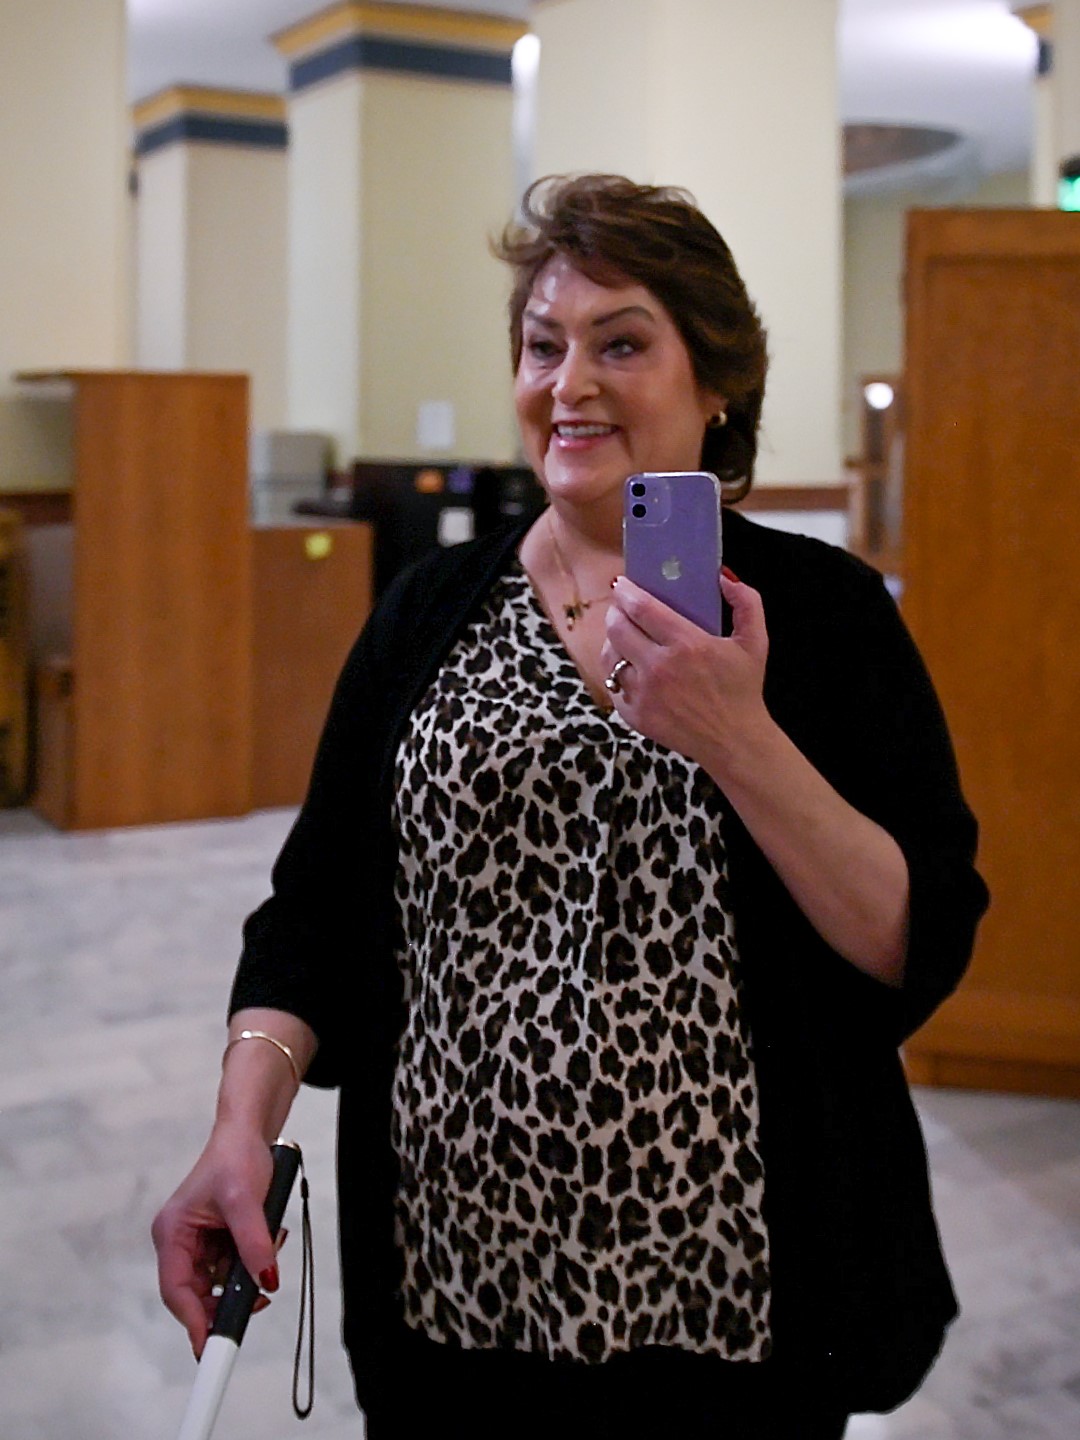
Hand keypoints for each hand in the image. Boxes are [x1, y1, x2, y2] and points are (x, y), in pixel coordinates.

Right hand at [151, 1123, 278, 1357]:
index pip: (176, 1290)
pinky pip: (233, 1265)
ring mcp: (198, 1242)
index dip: (193, 1321)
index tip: (211, 1347)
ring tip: (270, 1248)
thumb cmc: (236, 1157)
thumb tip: (265, 1281)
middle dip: (228, 1298)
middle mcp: (180, 1241)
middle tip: (260, 1298)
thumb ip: (253, 1241)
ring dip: (245, 1275)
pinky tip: (270, 1238)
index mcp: (172, 1232)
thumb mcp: (246, 1200)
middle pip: (197, 1292)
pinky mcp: (217, 1239)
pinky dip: (252, 1260)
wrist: (249, 1132)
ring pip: (218, 1281)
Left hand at [601, 570, 771, 774]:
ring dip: (612, 640)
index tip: (621, 584)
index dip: (626, 591)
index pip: (642, 608)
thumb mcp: (755, 642)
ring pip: (610, 655)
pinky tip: (626, 665)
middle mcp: (659, 668)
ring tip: (623, 635)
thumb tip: (722, 576)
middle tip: (620, 607)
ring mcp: (643, 693)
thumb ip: (747, 603)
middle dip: (615, 612)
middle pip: (617, 628)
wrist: (734, 741)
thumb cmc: (742, 690)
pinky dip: (616, 670)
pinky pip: (612, 683)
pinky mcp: (634, 714)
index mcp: (687, 645)